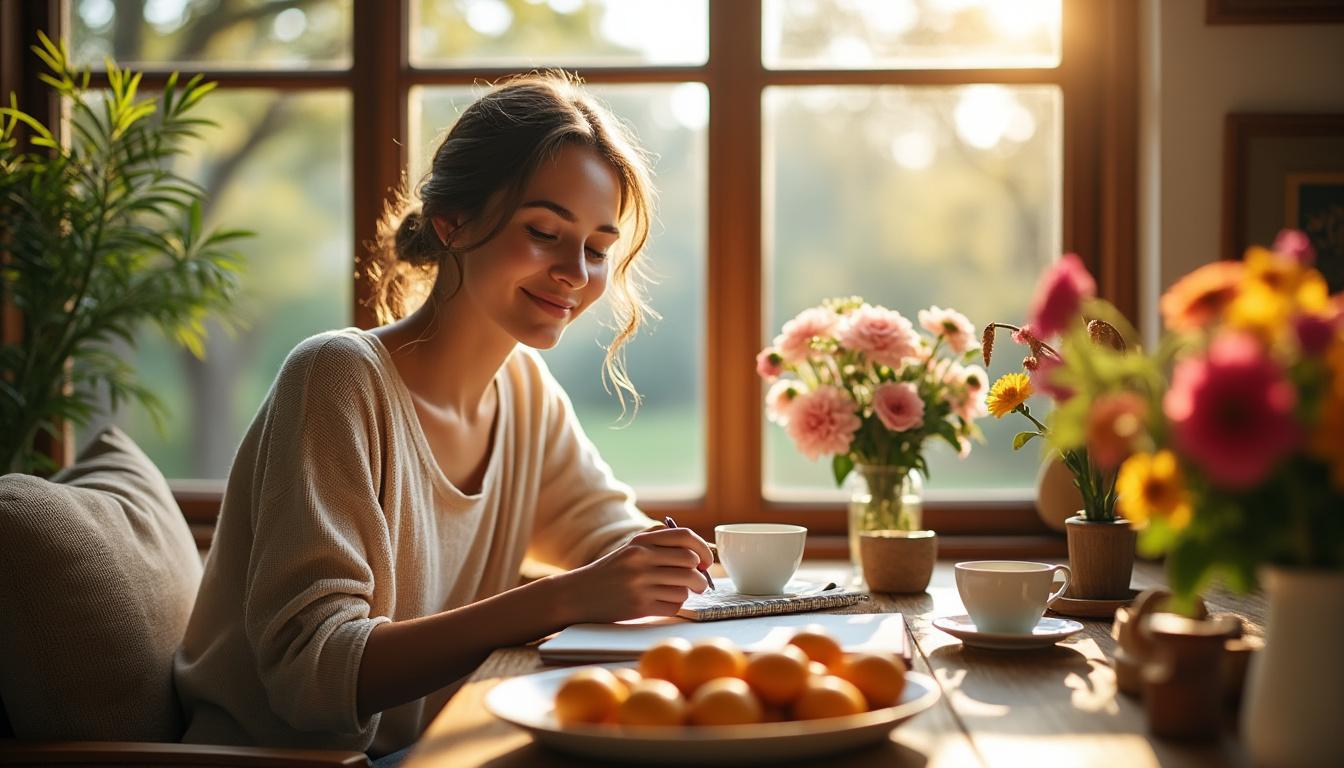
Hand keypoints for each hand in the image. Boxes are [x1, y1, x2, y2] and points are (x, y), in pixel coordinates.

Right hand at [557, 527, 713, 623]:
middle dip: (700, 575)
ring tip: (677, 592)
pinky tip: (663, 602)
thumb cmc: (611, 571)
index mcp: (641, 542)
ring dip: (687, 592)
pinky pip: (674, 605)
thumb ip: (661, 543)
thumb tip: (700, 553)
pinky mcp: (640, 606)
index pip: (685, 536)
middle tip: (697, 582)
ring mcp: (640, 583)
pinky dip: (675, 605)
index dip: (703, 548)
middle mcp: (641, 559)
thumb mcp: (631, 548)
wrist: (578, 595)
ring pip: (685, 587)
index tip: (706, 560)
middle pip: (690, 562)